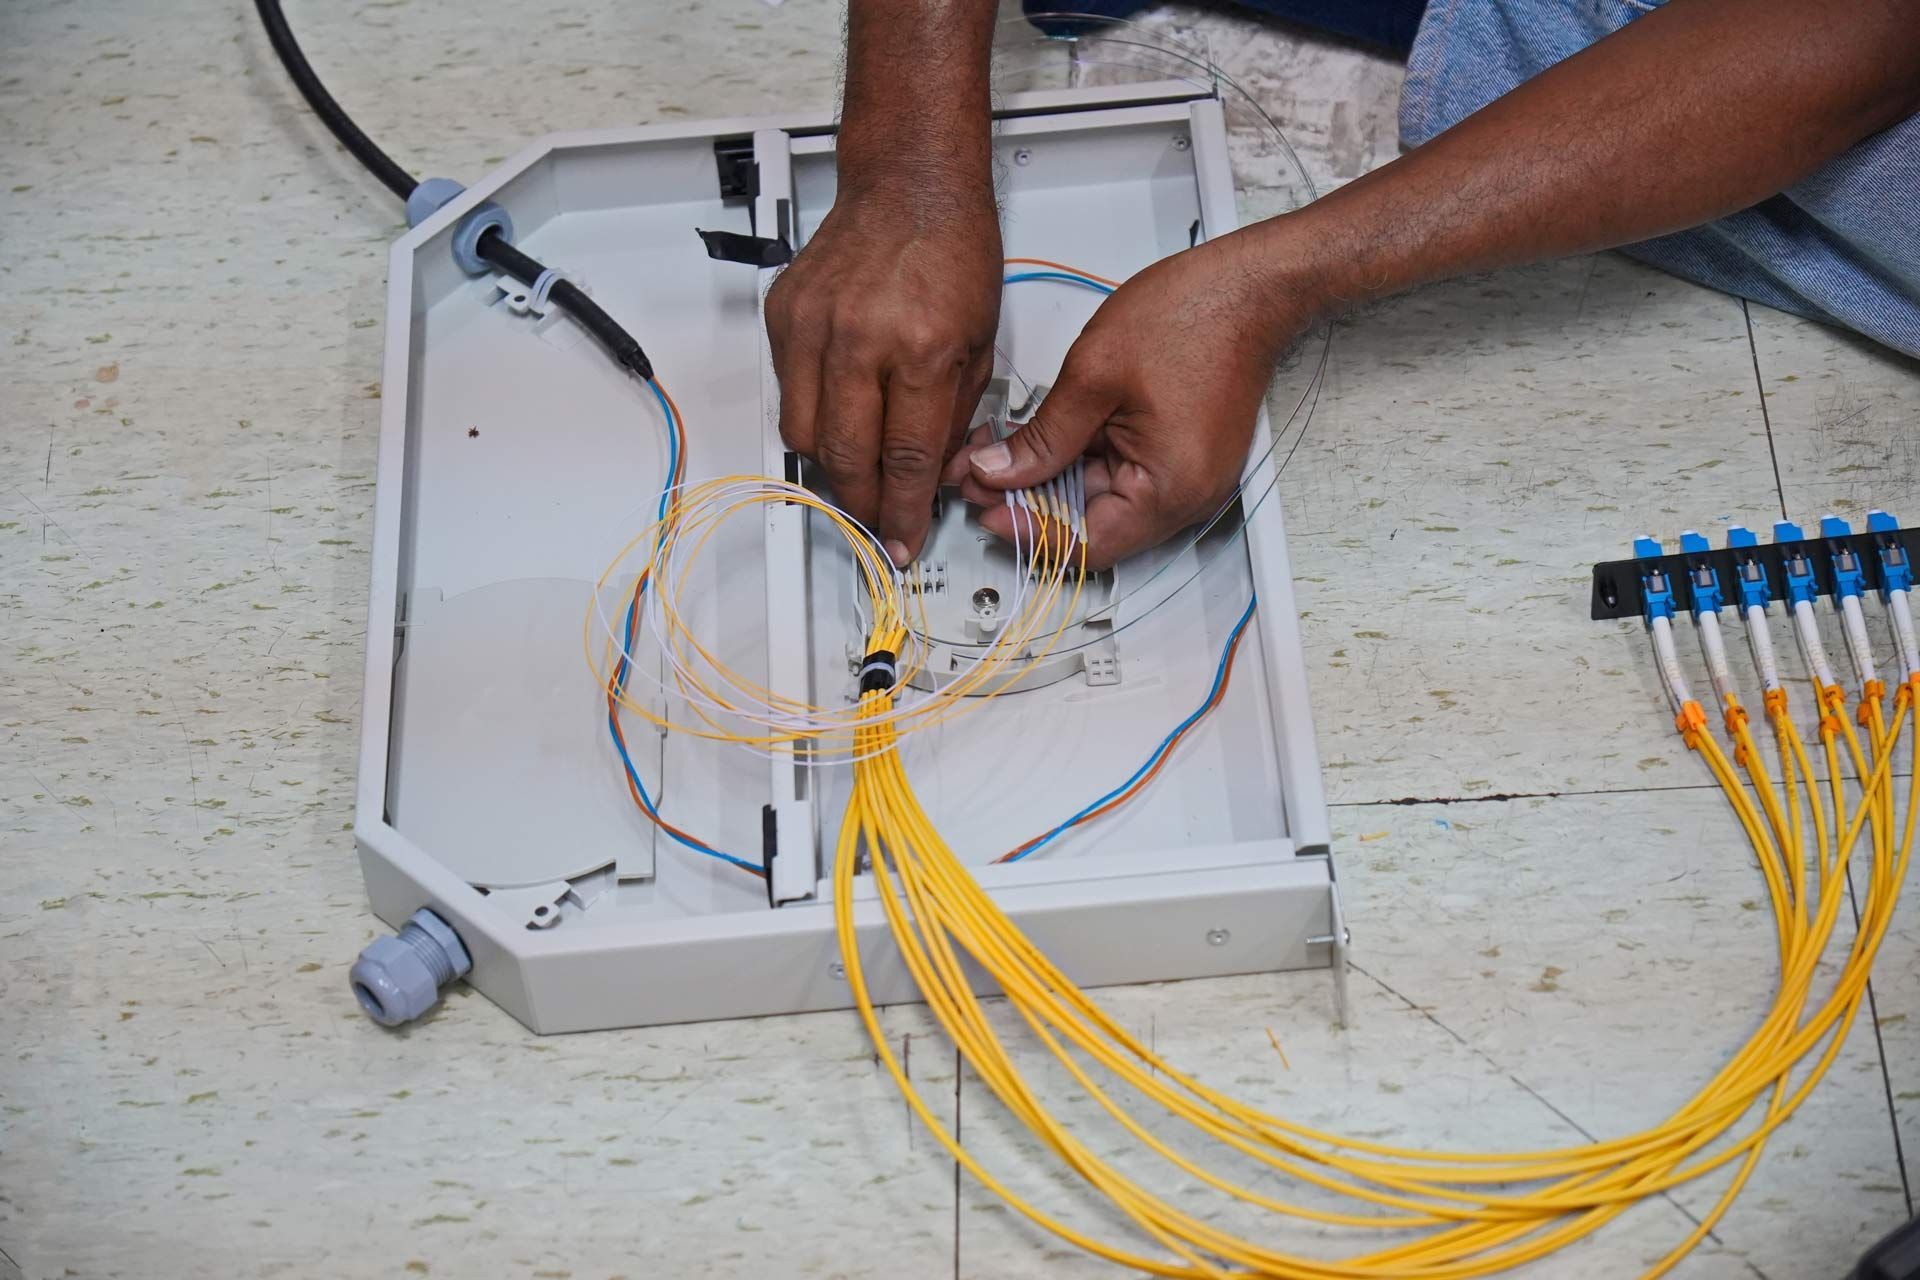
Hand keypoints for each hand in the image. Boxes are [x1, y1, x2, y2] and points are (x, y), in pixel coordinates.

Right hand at [765, 187, 1000, 564]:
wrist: (909, 185)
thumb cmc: (952, 253)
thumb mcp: (980, 343)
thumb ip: (953, 416)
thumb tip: (932, 475)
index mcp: (920, 347)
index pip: (905, 456)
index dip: (902, 510)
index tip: (902, 539)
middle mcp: (860, 337)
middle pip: (844, 455)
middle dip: (861, 501)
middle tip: (875, 517)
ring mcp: (813, 325)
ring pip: (801, 433)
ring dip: (829, 463)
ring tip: (856, 468)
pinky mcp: (783, 314)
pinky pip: (786, 390)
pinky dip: (810, 412)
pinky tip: (838, 410)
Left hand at [949, 227, 1320, 568]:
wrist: (1248, 285)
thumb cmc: (1192, 316)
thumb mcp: (1093, 376)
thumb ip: (1041, 437)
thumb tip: (995, 472)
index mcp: (1169, 488)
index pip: (1084, 543)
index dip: (1026, 531)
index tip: (983, 506)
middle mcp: (1186, 497)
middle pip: (1090, 527)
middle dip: (1028, 503)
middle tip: (976, 474)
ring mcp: (1186, 479)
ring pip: (1100, 503)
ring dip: (1049, 482)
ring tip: (998, 452)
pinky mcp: (1180, 457)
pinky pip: (1121, 478)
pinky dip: (1078, 464)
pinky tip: (1041, 442)